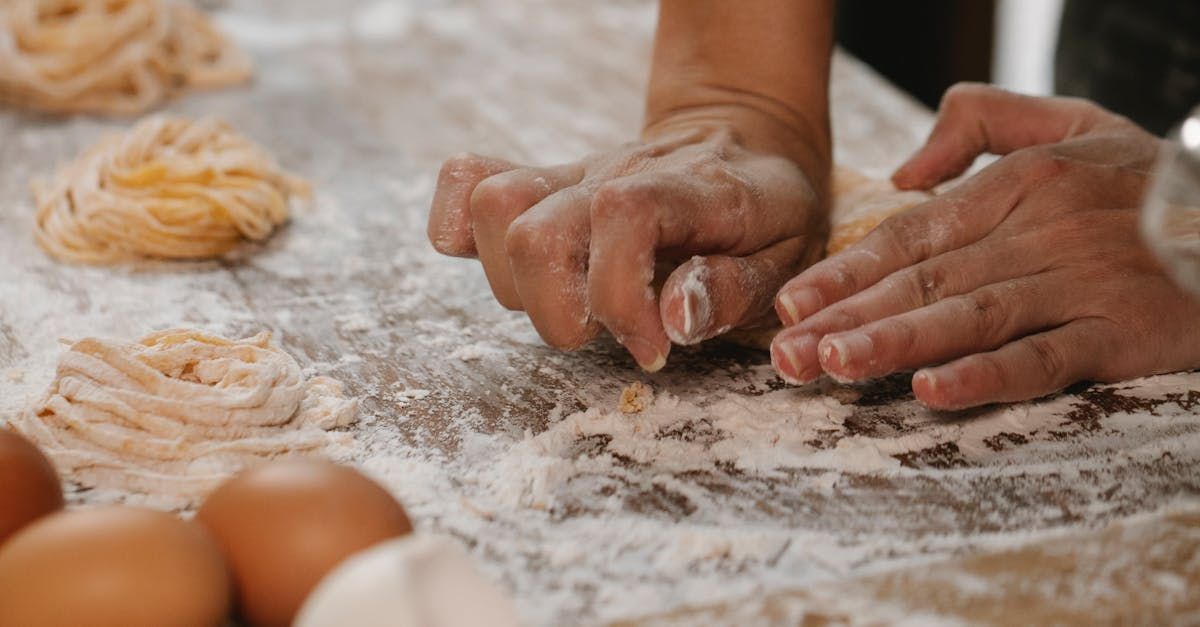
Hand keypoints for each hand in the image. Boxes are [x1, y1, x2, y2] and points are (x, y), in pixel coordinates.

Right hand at [428, 112, 827, 370]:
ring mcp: (571, 176)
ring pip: (492, 208)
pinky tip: (507, 268)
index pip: (621, 215)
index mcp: (687, 189)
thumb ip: (736, 289)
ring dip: (516, 285)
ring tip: (570, 305)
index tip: (652, 345)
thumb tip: (675, 317)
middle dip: (559, 314)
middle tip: (606, 333)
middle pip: (535, 229)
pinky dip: (460, 230)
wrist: (744, 138)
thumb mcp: (789, 256)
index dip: (620, 297)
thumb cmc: (768, 214)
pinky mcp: (542, 185)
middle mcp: (615, 174)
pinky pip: (467, 183)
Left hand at [770, 83, 1199, 408]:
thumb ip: (979, 120)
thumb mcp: (1069, 121)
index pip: (912, 235)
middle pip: (925, 281)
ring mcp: (1080, 282)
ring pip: (970, 317)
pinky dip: (987, 376)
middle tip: (786, 354)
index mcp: (1020, 183)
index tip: (792, 304)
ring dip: (896, 344)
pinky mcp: (1120, 331)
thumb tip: (904, 171)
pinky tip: (932, 391)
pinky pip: (1043, 358)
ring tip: (833, 367)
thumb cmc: (1147, 179)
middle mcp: (1041, 230)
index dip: (846, 272)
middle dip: (848, 319)